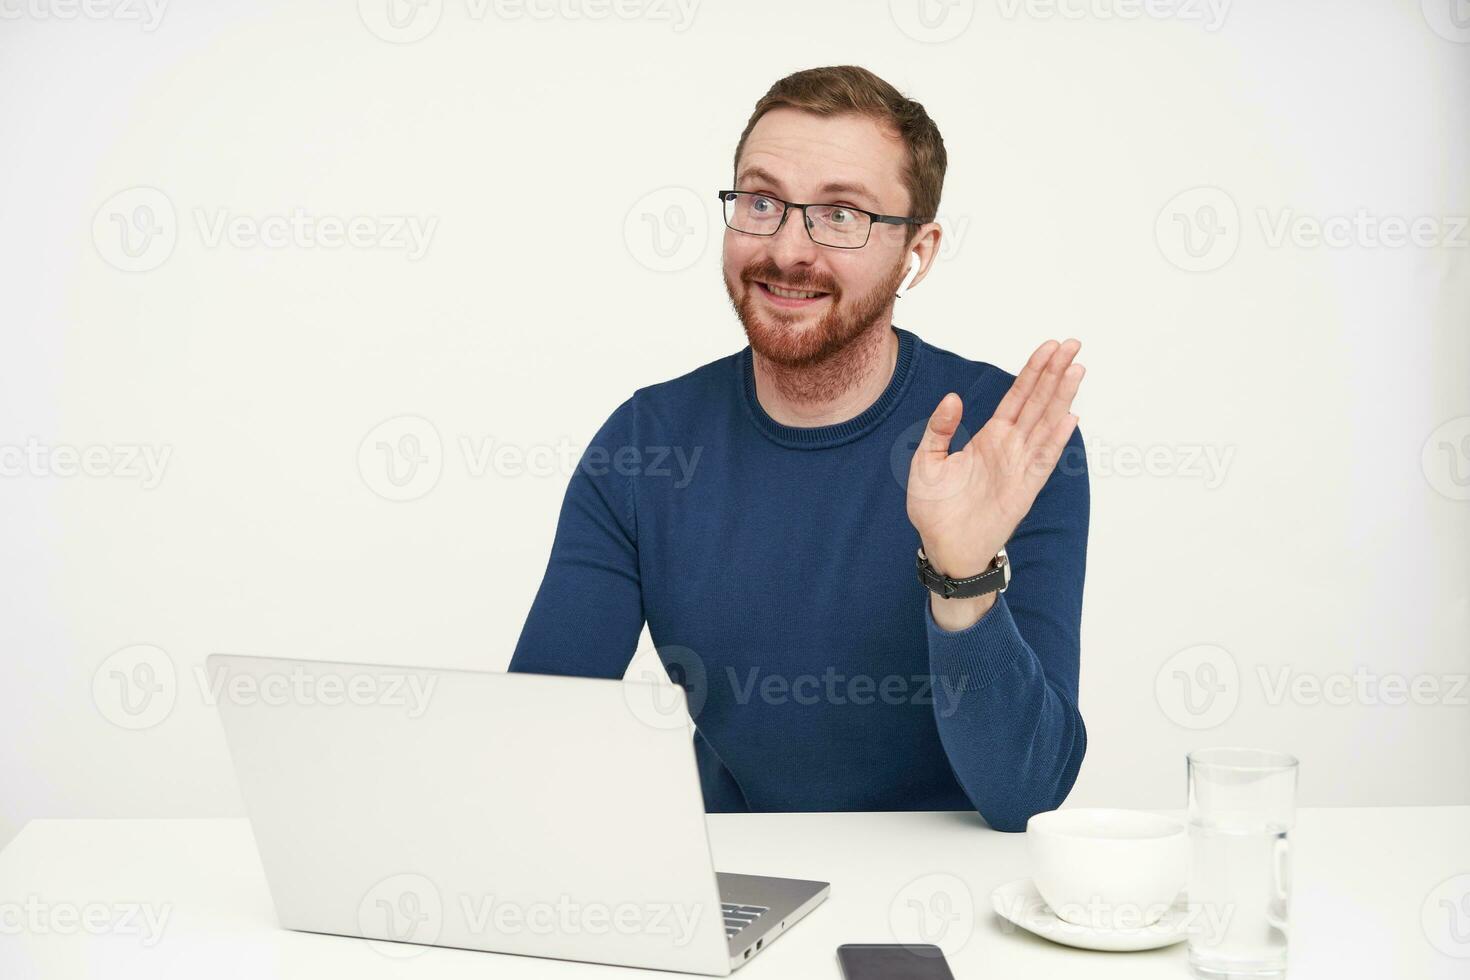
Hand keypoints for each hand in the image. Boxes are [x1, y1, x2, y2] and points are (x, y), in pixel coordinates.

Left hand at [907, 339, 1084, 578]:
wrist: (942, 546)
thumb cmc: (934, 507)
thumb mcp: (926, 460)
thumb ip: (940, 429)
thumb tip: (953, 398)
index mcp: (990, 437)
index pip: (1017, 397)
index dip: (1033, 371)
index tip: (1050, 347)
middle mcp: (1010, 447)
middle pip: (1038, 402)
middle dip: (1055, 373)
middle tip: (1074, 345)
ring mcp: (1019, 466)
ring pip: (1045, 425)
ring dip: (1061, 398)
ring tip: (1077, 370)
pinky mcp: (1023, 489)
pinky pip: (1042, 460)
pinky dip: (1056, 441)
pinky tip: (1070, 418)